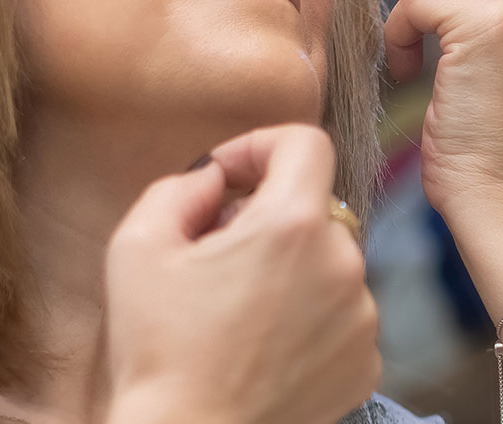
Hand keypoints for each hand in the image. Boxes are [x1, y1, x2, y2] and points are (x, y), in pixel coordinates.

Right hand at [104, 123, 380, 423]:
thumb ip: (181, 185)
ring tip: (236, 309)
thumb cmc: (158, 352)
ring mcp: (362, 315)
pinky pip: (341, 311)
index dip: (260, 146)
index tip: (227, 179)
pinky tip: (264, 344)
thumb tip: (216, 177)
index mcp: (294, 224)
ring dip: (289, 267)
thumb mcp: (138, 244)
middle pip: (312, 205)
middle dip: (265, 216)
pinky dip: (309, 315)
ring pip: (327, 260)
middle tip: (215, 255)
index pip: (305, 142)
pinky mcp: (365, 360)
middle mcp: (343, 262)